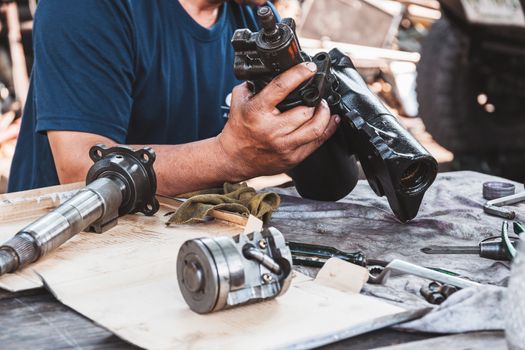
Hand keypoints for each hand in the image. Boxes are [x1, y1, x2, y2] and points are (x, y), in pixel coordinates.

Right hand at [218, 62, 339, 179]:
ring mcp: (283, 146)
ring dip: (324, 114)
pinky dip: (328, 129)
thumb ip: (252, 85)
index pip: (281, 87)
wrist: (234, 158)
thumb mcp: (238, 101)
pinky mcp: (292, 158)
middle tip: (317, 95)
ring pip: (315, 128)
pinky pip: (317, 143)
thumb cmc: (238, 129)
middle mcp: (271, 129)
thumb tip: (271, 72)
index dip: (299, 74)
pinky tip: (330, 121)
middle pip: (305, 111)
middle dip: (315, 100)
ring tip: (323, 107)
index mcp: (257, 112)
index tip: (309, 68)